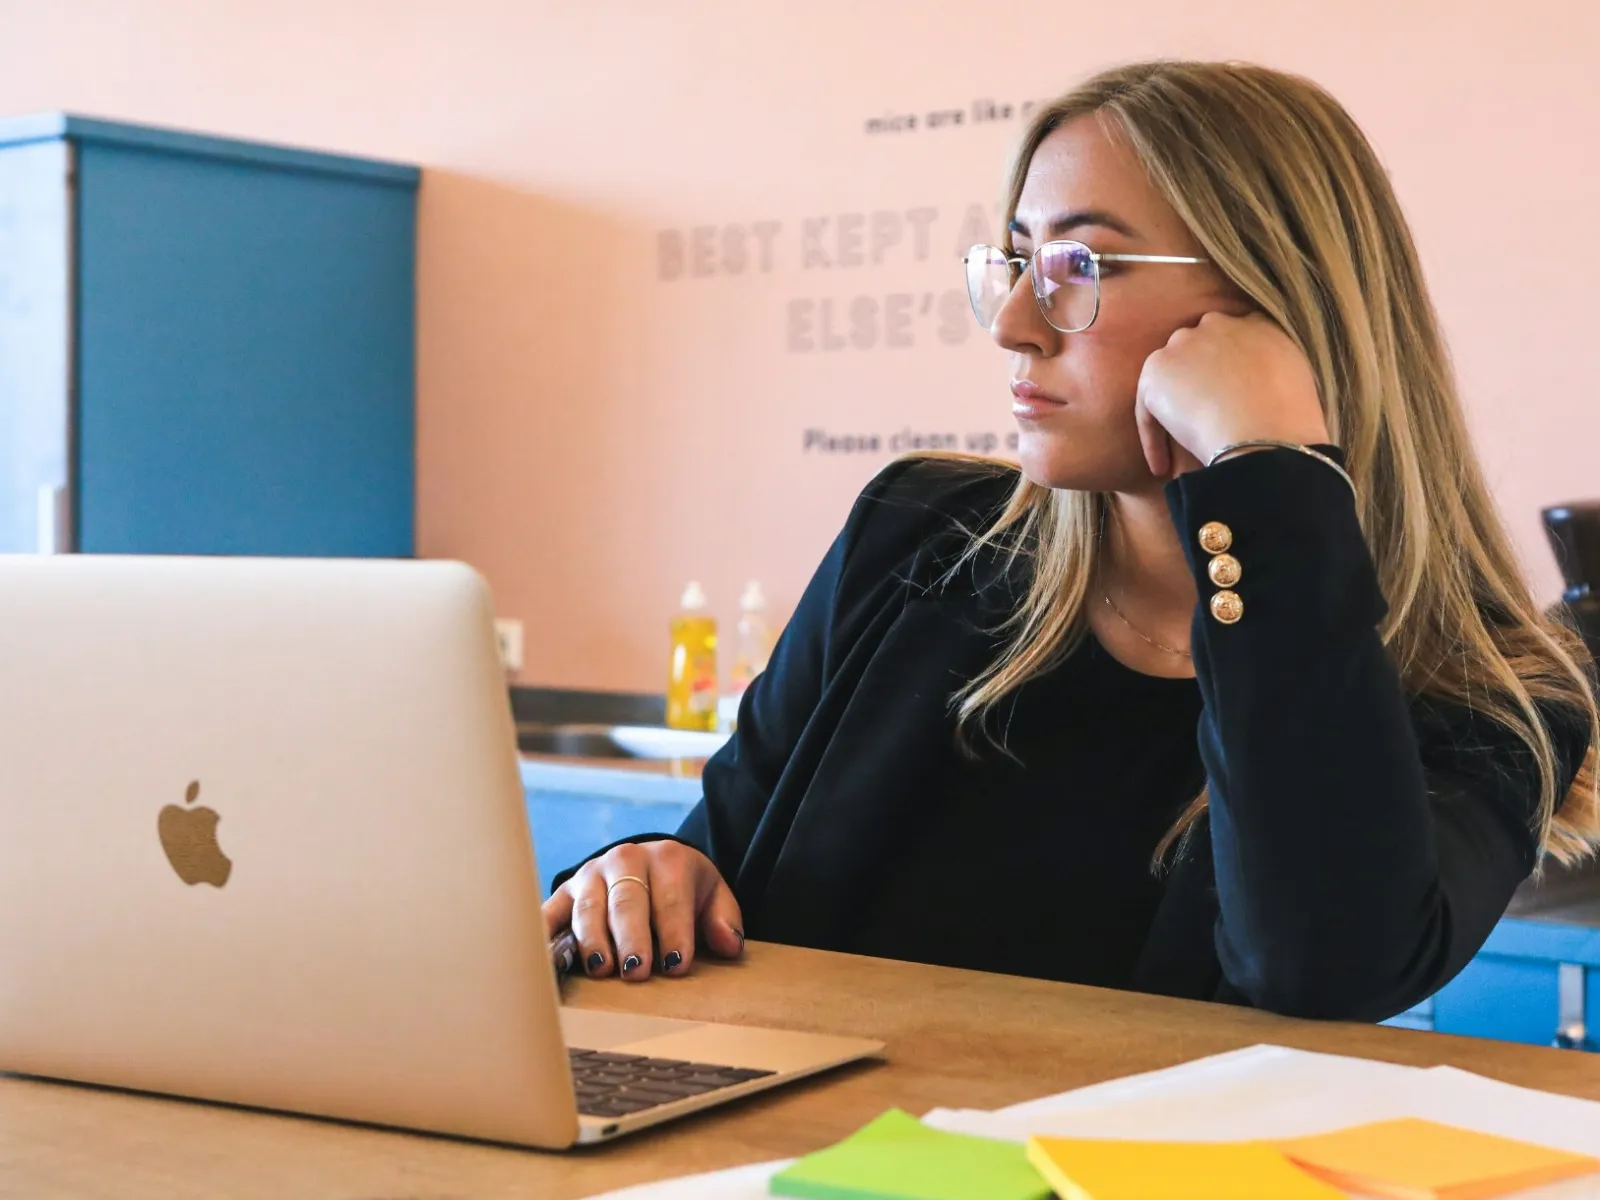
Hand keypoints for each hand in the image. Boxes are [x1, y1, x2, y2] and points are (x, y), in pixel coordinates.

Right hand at [542, 841, 744, 980]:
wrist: (649, 863)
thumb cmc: (683, 889)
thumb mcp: (712, 896)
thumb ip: (724, 920)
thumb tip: (728, 945)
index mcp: (668, 859)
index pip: (671, 898)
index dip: (674, 933)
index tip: (676, 967)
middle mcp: (625, 860)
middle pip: (626, 901)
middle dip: (631, 937)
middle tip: (637, 972)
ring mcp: (590, 875)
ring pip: (588, 907)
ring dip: (592, 939)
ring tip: (601, 970)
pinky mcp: (564, 892)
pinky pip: (549, 913)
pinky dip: (544, 934)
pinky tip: (544, 958)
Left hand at [1135, 311, 1329, 479]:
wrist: (1265, 431)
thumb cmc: (1290, 420)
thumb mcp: (1296, 383)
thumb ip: (1274, 373)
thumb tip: (1257, 393)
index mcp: (1259, 325)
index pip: (1234, 341)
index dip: (1226, 374)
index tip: (1228, 402)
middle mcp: (1220, 325)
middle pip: (1199, 351)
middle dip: (1196, 384)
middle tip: (1201, 422)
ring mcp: (1186, 343)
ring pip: (1171, 378)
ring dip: (1173, 413)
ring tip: (1178, 452)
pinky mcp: (1157, 369)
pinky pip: (1148, 408)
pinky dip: (1154, 440)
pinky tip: (1162, 467)